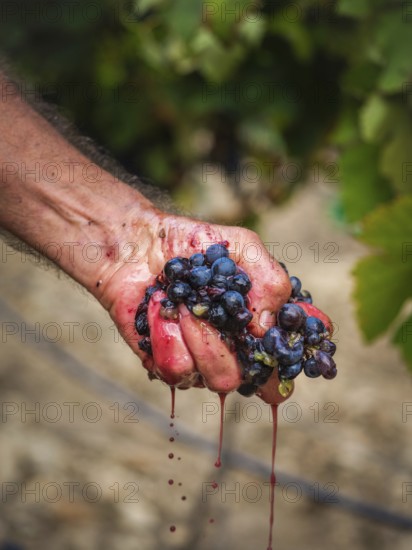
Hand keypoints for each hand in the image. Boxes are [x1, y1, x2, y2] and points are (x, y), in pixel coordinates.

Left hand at [96, 210, 292, 403]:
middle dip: (238, 340)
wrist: (141, 247)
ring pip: (223, 379)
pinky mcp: (174, 369)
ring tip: (180, 303)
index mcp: (265, 324)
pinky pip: (180, 369)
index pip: (297, 357)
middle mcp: (242, 351)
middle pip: (266, 385)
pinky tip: (160, 310)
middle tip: (204, 306)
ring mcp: (209, 365)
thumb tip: (267, 327)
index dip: (296, 355)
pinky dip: (167, 334)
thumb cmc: (194, 245)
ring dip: (200, 335)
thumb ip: (269, 280)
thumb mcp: (243, 247)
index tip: (274, 332)